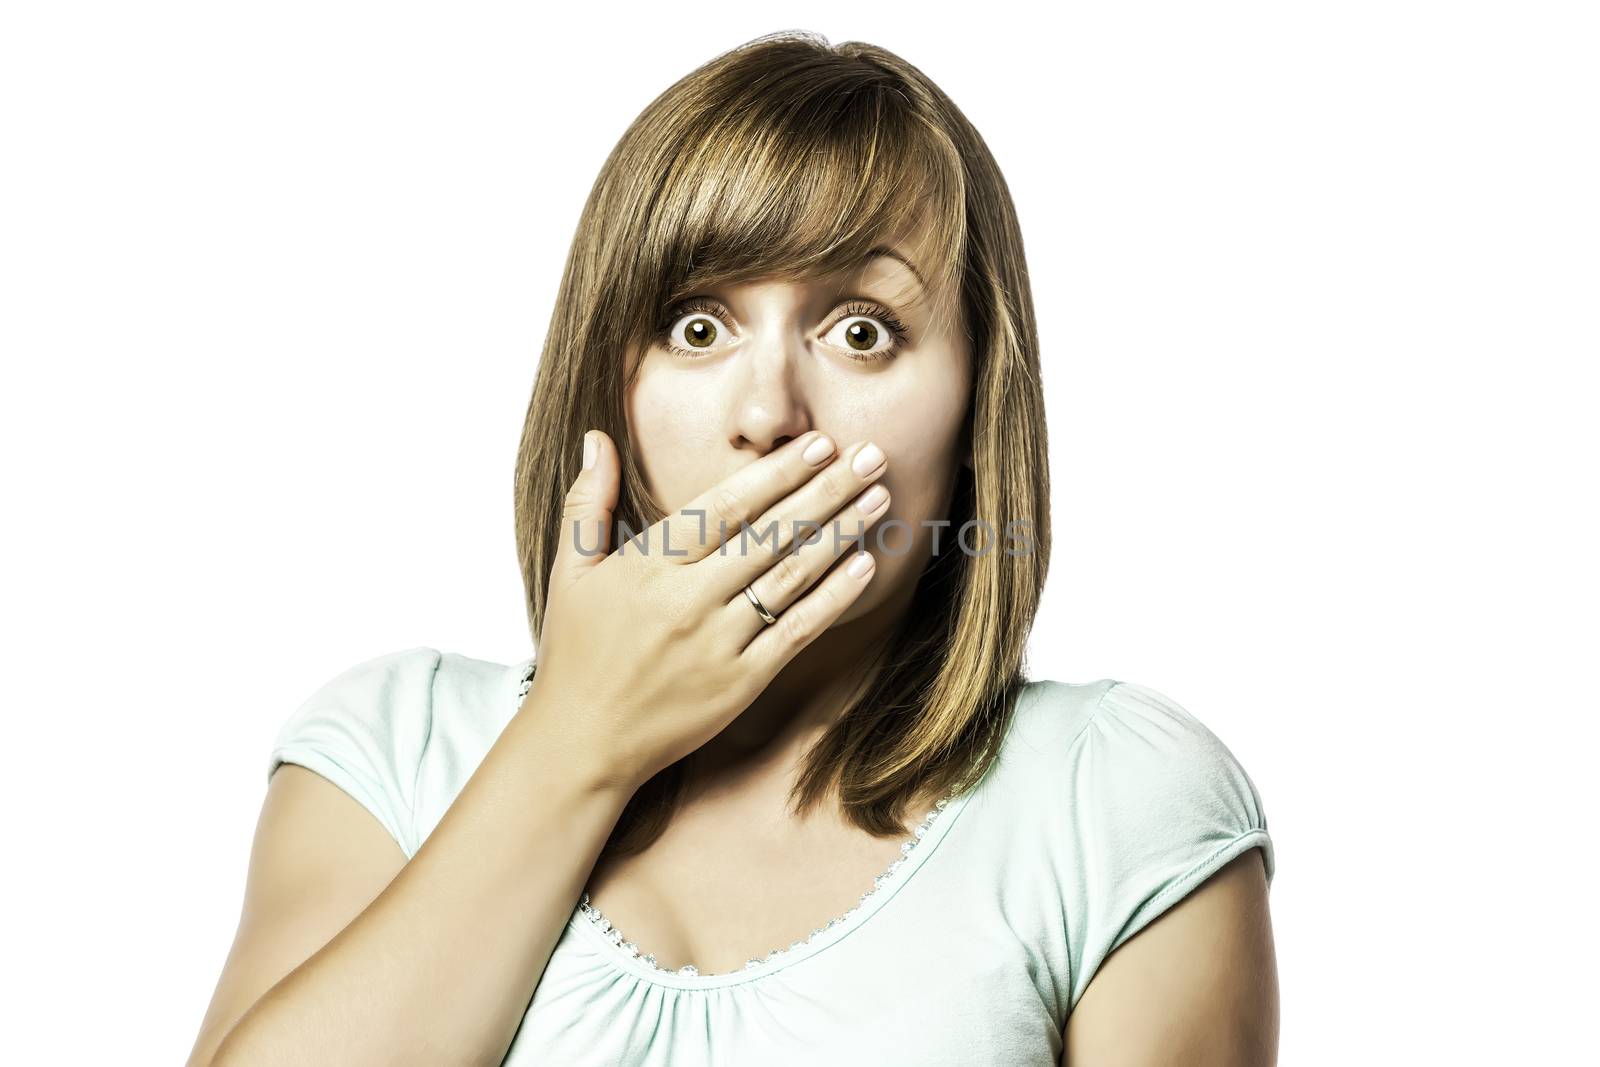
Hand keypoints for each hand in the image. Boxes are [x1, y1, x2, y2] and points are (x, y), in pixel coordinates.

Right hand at [524, 429, 891, 790]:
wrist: (581, 742)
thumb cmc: (575, 653)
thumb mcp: (571, 571)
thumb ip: (589, 501)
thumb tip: (597, 438)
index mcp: (651, 565)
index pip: (728, 505)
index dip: (779, 472)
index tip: (820, 444)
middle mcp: (690, 599)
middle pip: (772, 533)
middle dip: (827, 490)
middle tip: (872, 455)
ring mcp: (719, 642)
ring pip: (792, 576)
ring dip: (841, 533)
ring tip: (879, 498)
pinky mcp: (741, 683)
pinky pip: (797, 631)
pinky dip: (834, 598)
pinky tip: (865, 566)